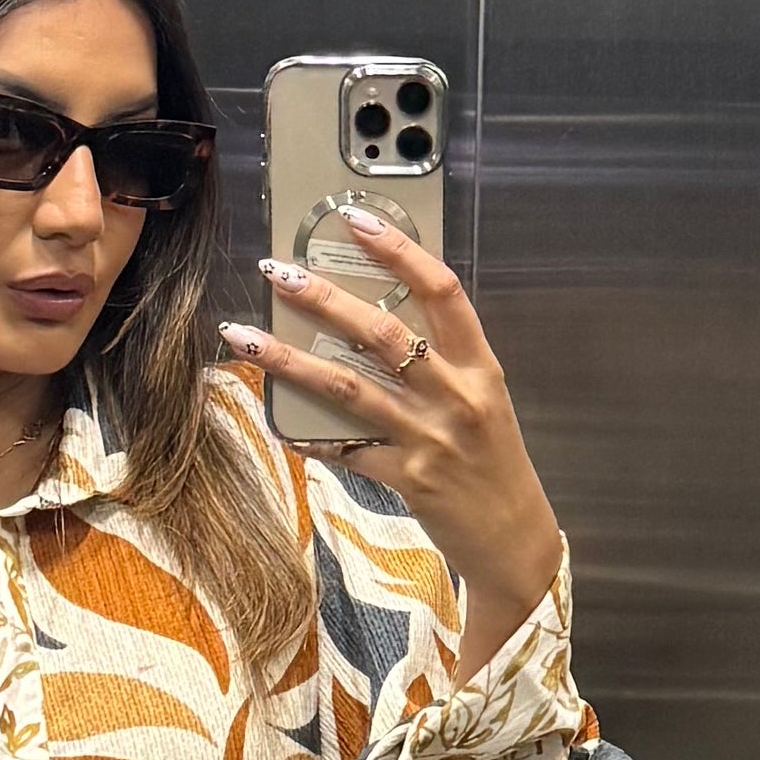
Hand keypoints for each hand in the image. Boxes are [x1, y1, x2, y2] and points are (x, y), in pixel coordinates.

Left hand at [228, 202, 565, 670]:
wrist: (515, 540)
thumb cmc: (494, 464)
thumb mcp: (482, 402)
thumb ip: (442, 364)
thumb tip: (379, 323)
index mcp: (479, 367)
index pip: (441, 291)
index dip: (400, 251)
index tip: (357, 220)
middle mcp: (456, 396)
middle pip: (383, 331)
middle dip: (323, 297)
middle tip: (277, 271)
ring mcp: (430, 438)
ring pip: (348, 387)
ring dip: (289, 359)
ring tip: (244, 336)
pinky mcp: (407, 478)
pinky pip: (346, 449)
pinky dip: (311, 435)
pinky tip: (281, 422)